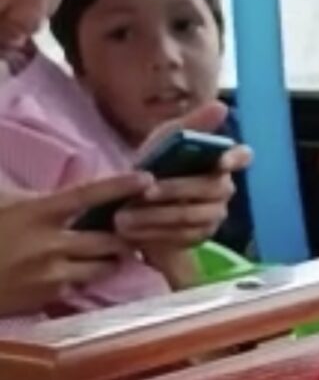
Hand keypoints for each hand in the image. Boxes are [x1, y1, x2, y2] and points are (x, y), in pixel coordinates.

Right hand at [0, 173, 151, 315]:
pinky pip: (81, 285)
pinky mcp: (47, 297)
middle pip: (111, 238)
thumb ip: (36, 194)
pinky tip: (83, 269)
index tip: (147, 179)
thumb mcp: (5, 202)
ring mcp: (51, 273)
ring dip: (114, 258)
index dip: (121, 186)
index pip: (90, 194)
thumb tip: (67, 179)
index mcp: (39, 212)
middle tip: (137, 225)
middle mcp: (51, 243)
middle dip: (128, 233)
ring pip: (104, 266)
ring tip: (117, 249)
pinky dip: (88, 276)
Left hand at [115, 102, 252, 250]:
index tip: (221, 162)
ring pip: (192, 216)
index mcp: (222, 160)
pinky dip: (152, 232)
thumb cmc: (156, 164)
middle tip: (145, 192)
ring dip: (156, 215)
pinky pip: (181, 236)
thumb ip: (192, 124)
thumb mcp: (167, 139)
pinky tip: (129, 230)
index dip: (235, 159)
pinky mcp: (200, 236)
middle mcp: (224, 188)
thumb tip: (222, 106)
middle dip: (176, 190)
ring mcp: (214, 214)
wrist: (135, 203)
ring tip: (124, 216)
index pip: (243, 157)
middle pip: (211, 189)